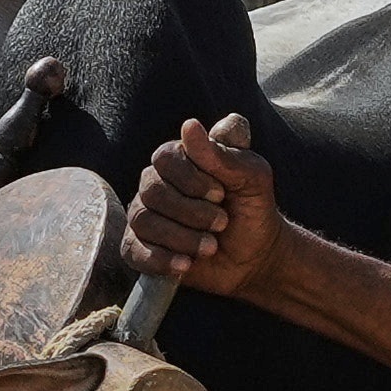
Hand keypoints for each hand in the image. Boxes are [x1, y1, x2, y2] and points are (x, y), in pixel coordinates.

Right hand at [128, 114, 282, 299]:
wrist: (256, 256)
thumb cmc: (253, 209)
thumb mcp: (252, 177)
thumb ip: (224, 153)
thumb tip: (190, 125)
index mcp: (178, 160)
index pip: (164, 159)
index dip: (192, 178)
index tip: (222, 193)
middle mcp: (155, 185)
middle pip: (152, 191)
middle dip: (192, 211)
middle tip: (222, 222)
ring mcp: (145, 217)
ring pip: (144, 222)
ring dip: (184, 237)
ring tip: (211, 246)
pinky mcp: (141, 249)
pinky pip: (134, 251)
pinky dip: (161, 260)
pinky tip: (186, 264)